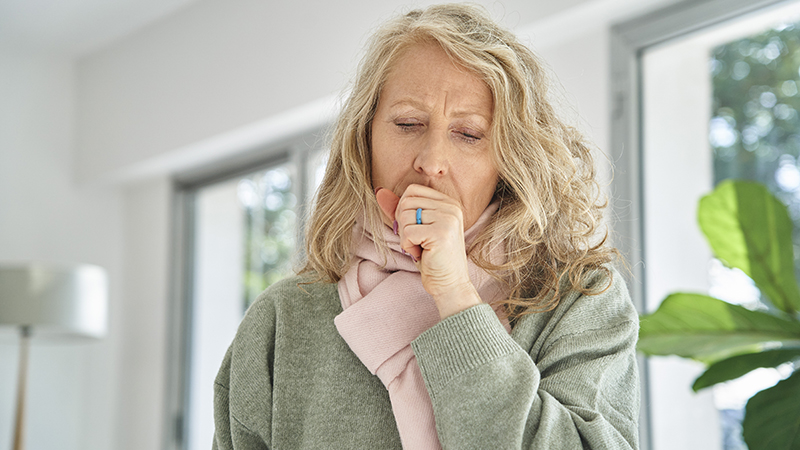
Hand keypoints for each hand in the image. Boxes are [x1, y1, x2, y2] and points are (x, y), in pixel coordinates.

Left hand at [376, 185, 481, 317]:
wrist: (450, 284)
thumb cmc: (432, 257)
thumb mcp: (415, 229)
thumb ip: (400, 210)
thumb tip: (380, 192)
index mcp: (448, 202)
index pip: (412, 190)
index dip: (403, 209)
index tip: (413, 229)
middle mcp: (451, 207)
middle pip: (406, 202)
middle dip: (403, 224)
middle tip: (416, 241)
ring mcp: (448, 219)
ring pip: (405, 216)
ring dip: (405, 237)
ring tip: (420, 247)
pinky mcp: (441, 233)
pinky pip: (408, 232)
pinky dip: (408, 246)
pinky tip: (421, 254)